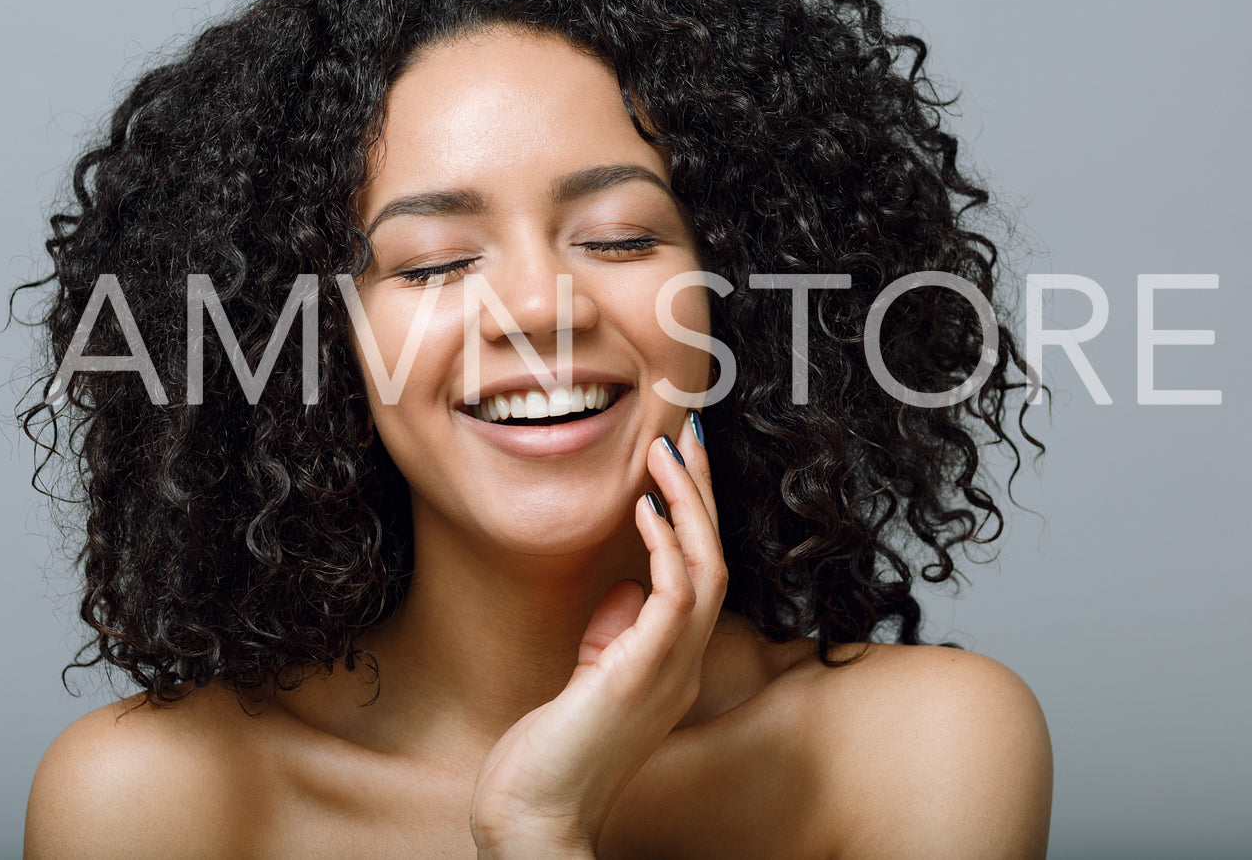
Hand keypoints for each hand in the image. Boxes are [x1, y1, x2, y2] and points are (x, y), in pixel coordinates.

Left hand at [470, 412, 725, 858]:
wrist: (537, 816)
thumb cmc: (554, 753)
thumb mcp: (590, 677)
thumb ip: (613, 632)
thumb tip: (625, 586)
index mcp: (672, 661)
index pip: (700, 572)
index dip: (695, 514)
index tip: (681, 463)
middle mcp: (682, 662)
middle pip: (714, 557)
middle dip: (703, 492)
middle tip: (690, 435)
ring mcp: (667, 669)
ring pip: (705, 567)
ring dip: (688, 504)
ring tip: (667, 452)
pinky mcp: (640, 673)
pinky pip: (674, 596)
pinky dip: (665, 547)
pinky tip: (646, 510)